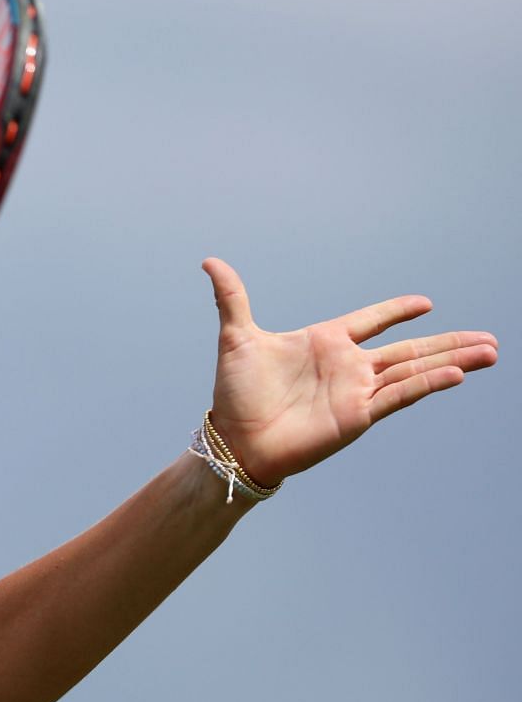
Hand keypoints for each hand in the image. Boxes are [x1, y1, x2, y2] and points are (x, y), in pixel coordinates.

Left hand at [202, 257, 497, 484]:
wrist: (233, 440)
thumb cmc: (235, 394)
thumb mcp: (236, 338)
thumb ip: (232, 298)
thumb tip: (210, 261)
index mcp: (326, 342)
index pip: (371, 320)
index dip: (396, 311)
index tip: (425, 303)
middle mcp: (348, 366)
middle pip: (409, 348)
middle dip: (449, 341)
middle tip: (489, 337)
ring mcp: (356, 392)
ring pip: (415, 369)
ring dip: (453, 360)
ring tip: (490, 352)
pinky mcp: (358, 416)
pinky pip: (400, 395)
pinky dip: (428, 383)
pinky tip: (456, 374)